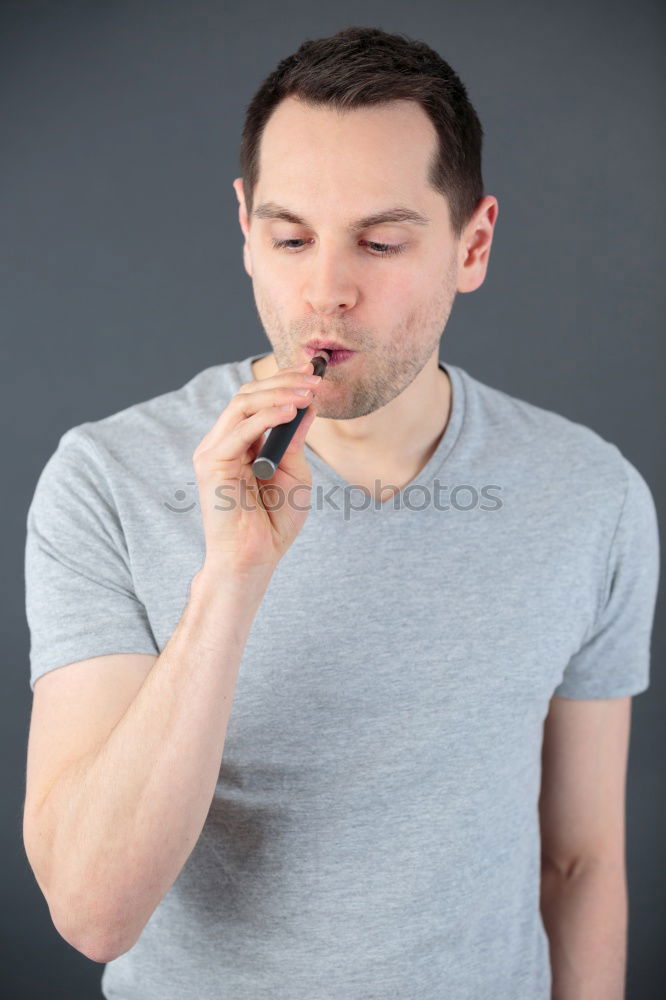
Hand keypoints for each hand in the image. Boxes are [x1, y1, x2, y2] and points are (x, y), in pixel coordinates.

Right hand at [192, 360, 321, 576]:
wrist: (253, 559)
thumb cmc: (273, 523)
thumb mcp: (295, 474)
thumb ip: (295, 440)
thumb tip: (308, 405)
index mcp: (243, 444)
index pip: (259, 400)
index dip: (285, 381)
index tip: (314, 373)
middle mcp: (225, 442)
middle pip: (249, 395)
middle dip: (284, 381)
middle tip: (314, 378)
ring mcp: (215, 451)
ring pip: (242, 404)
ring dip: (278, 393)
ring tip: (307, 393)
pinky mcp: (211, 463)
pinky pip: (239, 430)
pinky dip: (266, 416)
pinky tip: (290, 411)